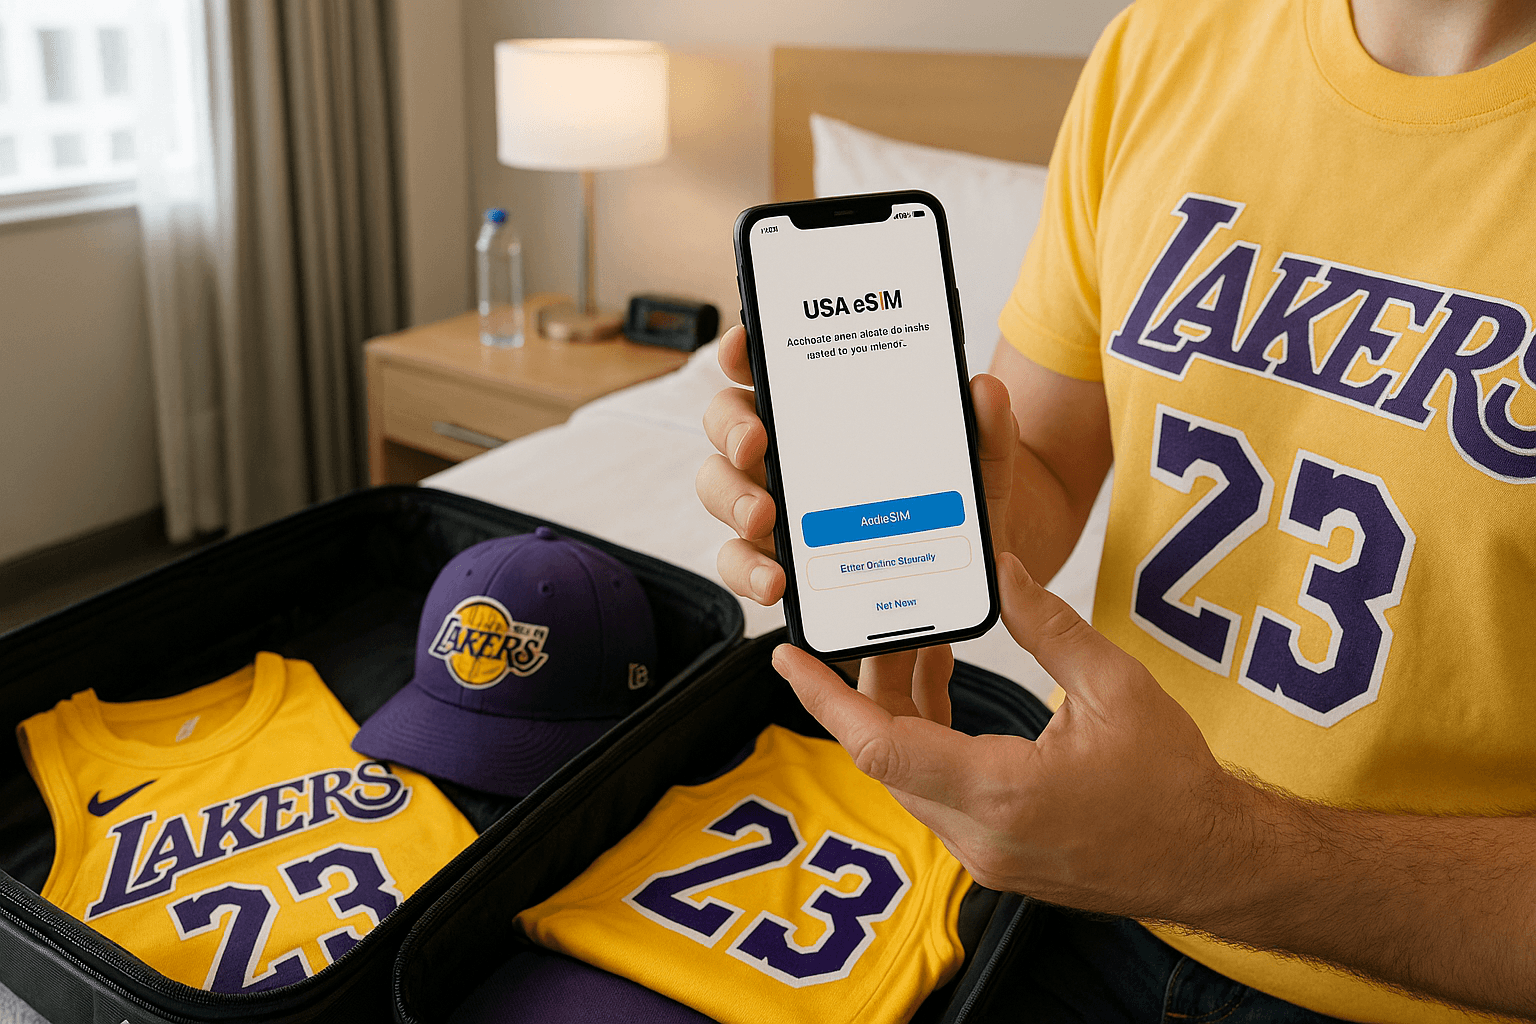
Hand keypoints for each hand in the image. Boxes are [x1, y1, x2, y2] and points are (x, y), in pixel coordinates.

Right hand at [696, 324, 1020, 605]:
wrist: (966, 570)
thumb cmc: (957, 500)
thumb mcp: (980, 462)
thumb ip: (986, 426)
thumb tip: (984, 389)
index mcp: (824, 410)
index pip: (769, 366)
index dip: (745, 350)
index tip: (745, 347)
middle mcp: (786, 451)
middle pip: (728, 422)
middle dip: (732, 427)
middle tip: (757, 443)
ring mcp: (774, 504)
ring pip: (720, 489)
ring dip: (732, 499)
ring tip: (764, 518)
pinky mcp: (776, 560)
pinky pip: (740, 562)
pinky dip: (748, 571)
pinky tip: (776, 582)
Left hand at [771, 551, 1237, 921]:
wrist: (1212, 861)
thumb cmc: (1174, 781)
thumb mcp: (1116, 687)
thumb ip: (1047, 627)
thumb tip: (1000, 568)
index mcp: (1003, 795)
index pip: (881, 747)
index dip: (824, 699)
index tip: (785, 657)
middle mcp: (979, 836)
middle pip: (885, 754)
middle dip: (866, 684)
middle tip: (872, 622)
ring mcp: (983, 855)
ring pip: (907, 774)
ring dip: (898, 709)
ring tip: (918, 640)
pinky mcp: (993, 856)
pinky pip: (935, 791)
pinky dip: (927, 737)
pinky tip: (941, 685)